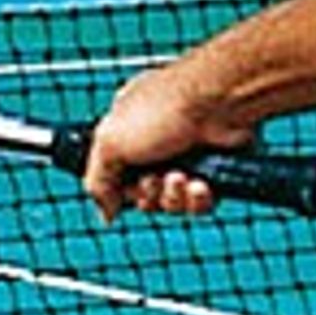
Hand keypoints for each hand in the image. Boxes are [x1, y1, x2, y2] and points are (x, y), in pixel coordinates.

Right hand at [81, 64, 248, 219]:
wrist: (217, 103)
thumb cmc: (165, 108)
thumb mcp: (110, 142)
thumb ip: (97, 181)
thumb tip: (105, 212)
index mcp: (127, 132)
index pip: (115, 176)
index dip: (119, 189)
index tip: (123, 187)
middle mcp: (155, 145)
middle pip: (144, 195)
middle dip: (148, 194)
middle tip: (153, 179)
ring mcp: (186, 158)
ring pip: (172, 203)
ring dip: (173, 197)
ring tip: (180, 177)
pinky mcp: (213, 171)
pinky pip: (199, 203)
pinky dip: (197, 199)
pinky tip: (200, 184)